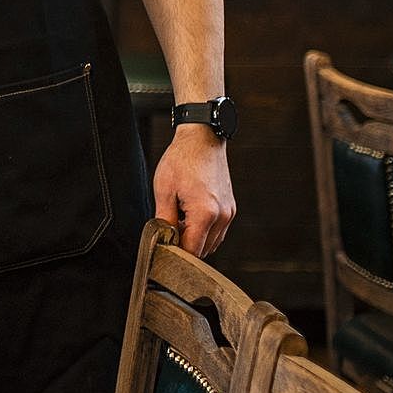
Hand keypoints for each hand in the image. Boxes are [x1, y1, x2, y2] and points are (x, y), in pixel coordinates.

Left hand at [154, 125, 234, 255]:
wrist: (202, 139)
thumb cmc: (182, 160)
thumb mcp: (164, 190)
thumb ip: (163, 220)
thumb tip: (161, 240)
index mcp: (205, 213)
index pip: (191, 251)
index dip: (175, 253)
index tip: (162, 248)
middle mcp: (222, 216)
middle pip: (203, 250)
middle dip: (184, 246)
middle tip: (167, 231)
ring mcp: (229, 213)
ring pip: (212, 243)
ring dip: (195, 239)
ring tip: (179, 220)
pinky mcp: (230, 208)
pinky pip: (218, 231)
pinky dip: (204, 231)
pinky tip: (189, 216)